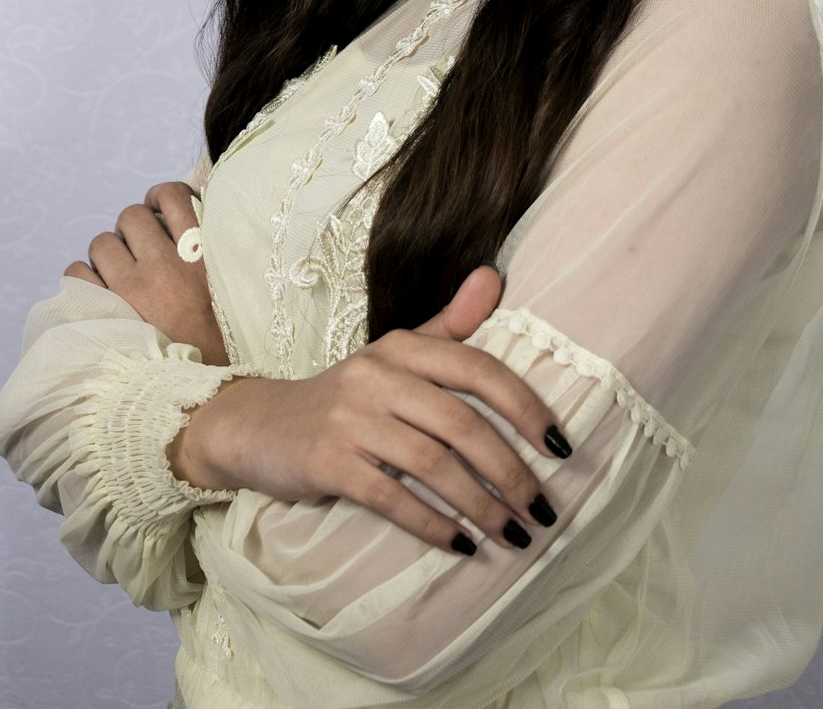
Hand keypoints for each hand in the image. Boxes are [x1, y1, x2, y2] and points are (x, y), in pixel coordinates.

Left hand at [64, 182, 228, 365]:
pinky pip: (77, 273)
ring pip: (102, 243)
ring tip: (118, 276)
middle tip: (139, 252)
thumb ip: (209, 256)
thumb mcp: (228, 291)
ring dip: (108, 255)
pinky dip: (84, 279)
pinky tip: (98, 292)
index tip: (158, 210)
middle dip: (132, 230)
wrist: (199, 395)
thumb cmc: (216, 345)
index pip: (173, 196)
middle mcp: (164, 264)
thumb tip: (182, 226)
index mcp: (200, 255)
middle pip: (131, 216)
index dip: (160, 196)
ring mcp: (130, 288)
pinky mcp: (104, 311)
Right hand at [169, 265, 569, 554]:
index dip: (526, 407)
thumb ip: (449, 323)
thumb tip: (495, 277)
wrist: (260, 426)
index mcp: (403, 346)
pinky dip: (432, 524)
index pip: (478, 369)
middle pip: (462, 423)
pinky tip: (461, 546)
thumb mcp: (395, 354)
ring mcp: (350, 419)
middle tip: (543, 510)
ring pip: (432, 464)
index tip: (562, 448)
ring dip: (481, 505)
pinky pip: (391, 497)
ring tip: (514, 535)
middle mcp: (378, 375)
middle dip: (511, 471)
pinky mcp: (328, 463)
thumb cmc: (347, 396)